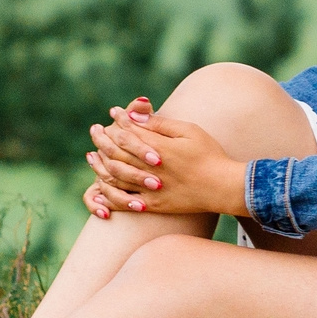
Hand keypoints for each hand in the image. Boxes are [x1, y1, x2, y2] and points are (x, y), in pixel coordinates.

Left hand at [83, 100, 247, 216]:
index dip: (119, 121)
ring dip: (100, 165)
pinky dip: (108, 196)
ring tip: (92, 156)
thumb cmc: (210, 155)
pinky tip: (100, 188)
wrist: (224, 188)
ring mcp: (150, 189)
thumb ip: (160, 124)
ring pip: (115, 177)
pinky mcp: (153, 205)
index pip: (130, 132)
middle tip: (95, 130)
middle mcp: (150, 169)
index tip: (113, 112)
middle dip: (103, 139)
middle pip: (117, 153)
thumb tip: (135, 114)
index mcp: (159, 148)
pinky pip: (124, 202)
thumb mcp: (189, 131)